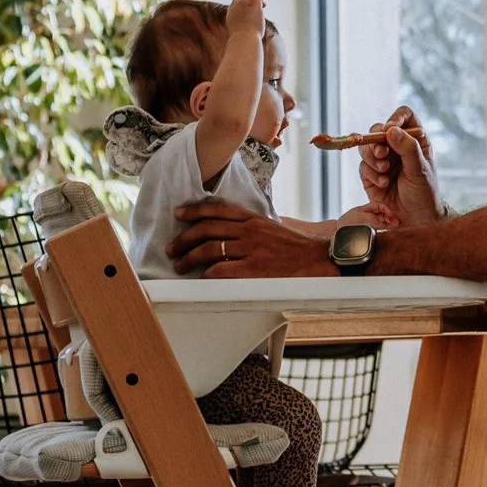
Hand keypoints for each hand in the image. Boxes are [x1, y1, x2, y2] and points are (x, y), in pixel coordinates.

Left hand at [168, 202, 333, 276]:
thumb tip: (223, 230)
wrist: (315, 259)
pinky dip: (207, 273)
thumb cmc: (291, 246)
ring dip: (190, 258)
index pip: (217, 209)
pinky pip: (222, 270)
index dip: (194, 211)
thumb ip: (247, 226)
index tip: (179, 214)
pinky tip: (200, 277)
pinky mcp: (254, 269)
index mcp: (252, 218)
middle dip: (184, 238)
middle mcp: (248, 231)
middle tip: (172, 248)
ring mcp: (251, 249)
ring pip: (210, 249)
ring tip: (179, 265)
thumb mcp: (268, 227)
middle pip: (207, 229)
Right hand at [226, 0, 269, 38]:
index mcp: (231, 11)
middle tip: (264, 3)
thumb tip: (246, 35)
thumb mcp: (240, 34)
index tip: (261, 7)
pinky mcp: (253, 3)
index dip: (249, 1)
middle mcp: (236, 5)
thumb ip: (242, 30)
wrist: (244, 41)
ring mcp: (243, 3)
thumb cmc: (243, 41)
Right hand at [358, 107, 441, 225]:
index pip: (404, 116)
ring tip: (384, 171)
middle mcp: (397, 146)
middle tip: (382, 155)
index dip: (395, 118)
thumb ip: (408, 149)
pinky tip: (383, 184)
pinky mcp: (371, 174)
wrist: (416, 219)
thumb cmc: (424, 193)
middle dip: (377, 141)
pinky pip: (363, 166)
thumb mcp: (420, 170)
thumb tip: (391, 130)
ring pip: (366, 147)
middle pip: (378, 129)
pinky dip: (371, 174)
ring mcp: (383, 160)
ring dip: (372, 158)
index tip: (389, 130)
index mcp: (415, 140)